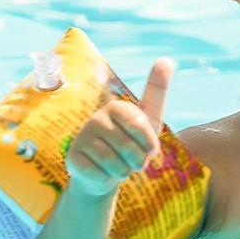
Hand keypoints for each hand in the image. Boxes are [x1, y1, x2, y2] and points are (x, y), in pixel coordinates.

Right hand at [63, 57, 172, 198]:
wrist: (105, 173)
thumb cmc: (131, 145)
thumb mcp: (149, 121)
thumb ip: (156, 92)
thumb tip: (167, 59)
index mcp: (116, 107)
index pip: (140, 126)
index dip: (149, 145)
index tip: (148, 148)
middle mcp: (96, 119)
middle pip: (130, 149)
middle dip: (138, 162)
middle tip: (132, 160)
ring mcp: (81, 138)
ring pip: (116, 165)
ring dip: (124, 172)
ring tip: (118, 166)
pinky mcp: (72, 158)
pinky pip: (101, 175)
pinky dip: (108, 180)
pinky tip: (102, 173)